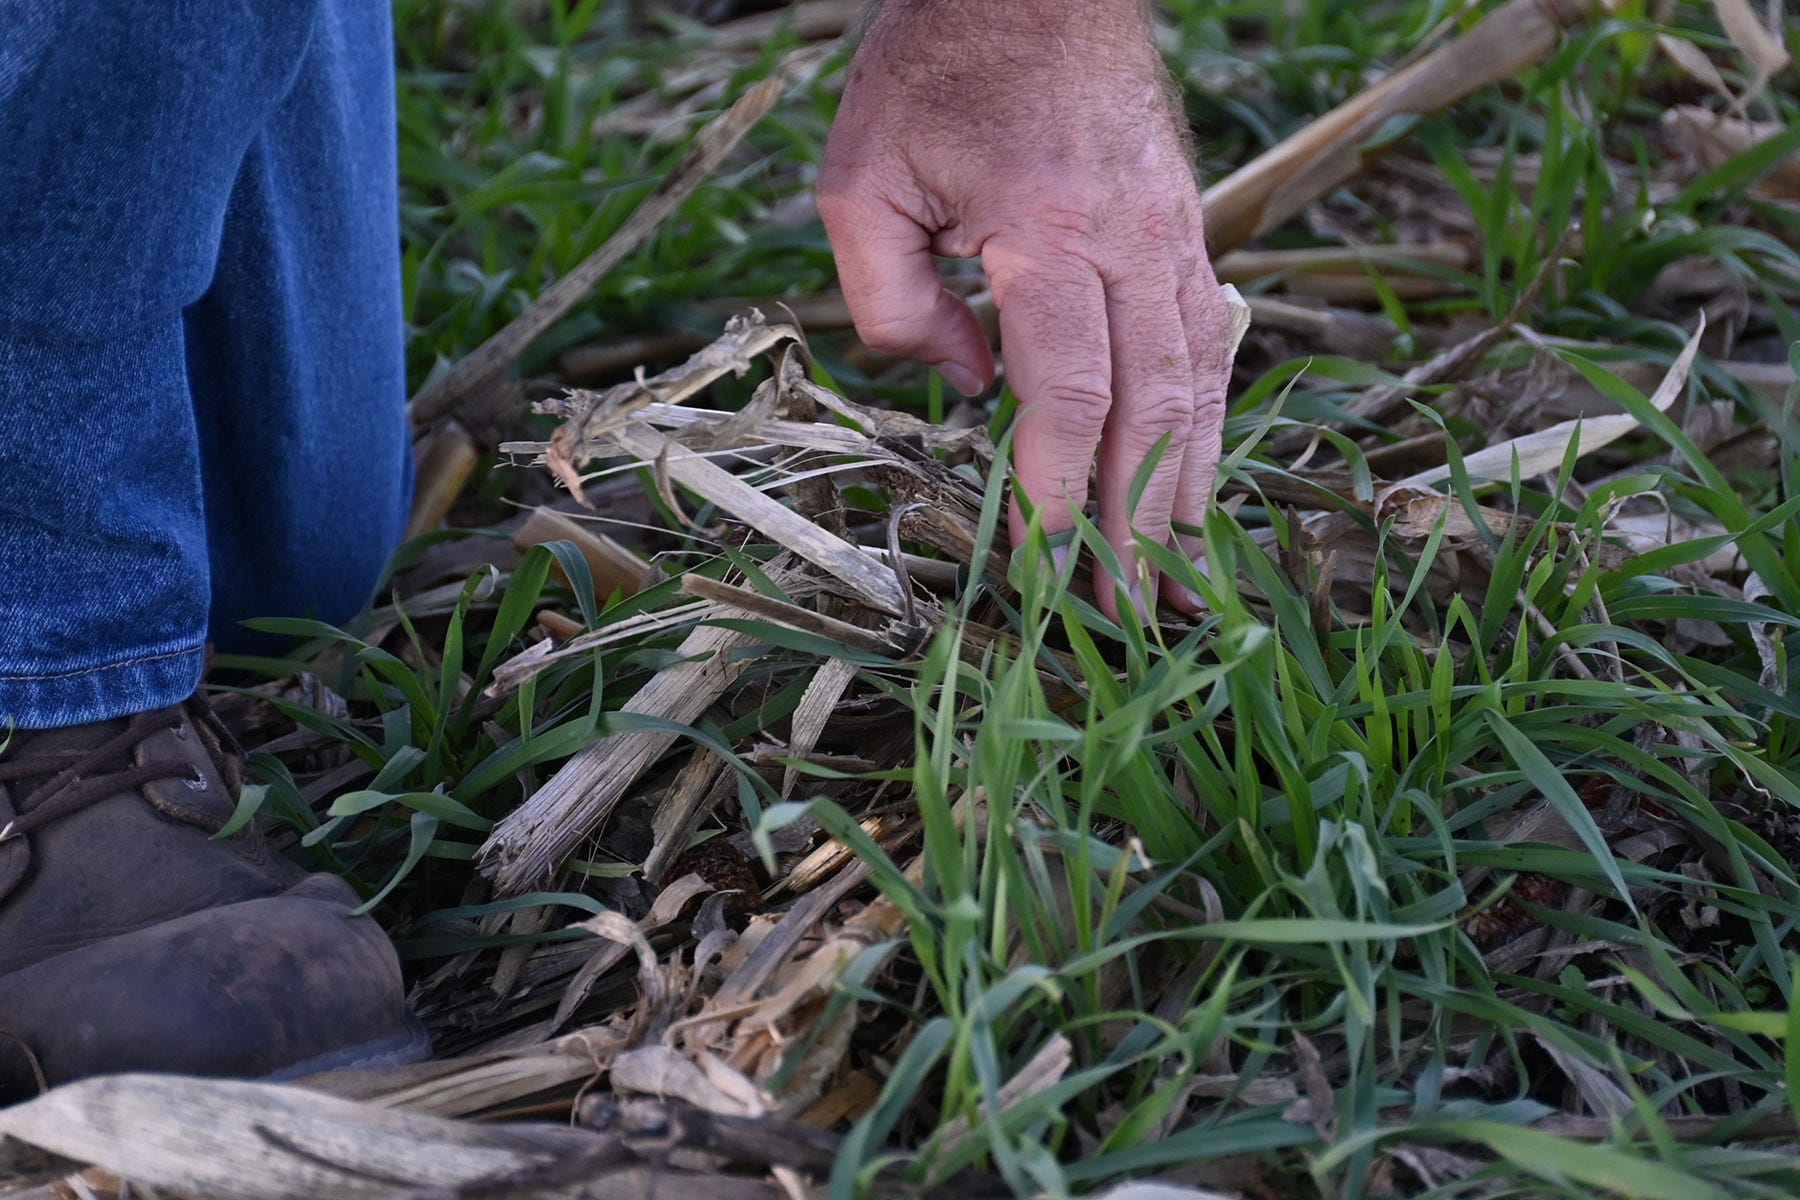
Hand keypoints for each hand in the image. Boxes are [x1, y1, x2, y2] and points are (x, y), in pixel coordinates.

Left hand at [817, 0, 1233, 619]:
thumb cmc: (937, 67)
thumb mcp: (862, 176)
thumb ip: (891, 300)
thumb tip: (960, 390)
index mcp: (1049, 230)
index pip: (1067, 393)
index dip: (1058, 490)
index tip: (1047, 565)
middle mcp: (1134, 243)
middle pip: (1151, 412)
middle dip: (1139, 526)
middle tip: (1129, 617)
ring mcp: (1176, 237)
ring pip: (1201, 388)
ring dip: (1190, 492)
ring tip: (1185, 580)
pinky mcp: (1190, 231)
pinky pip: (1212, 346)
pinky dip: (1210, 426)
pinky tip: (1201, 481)